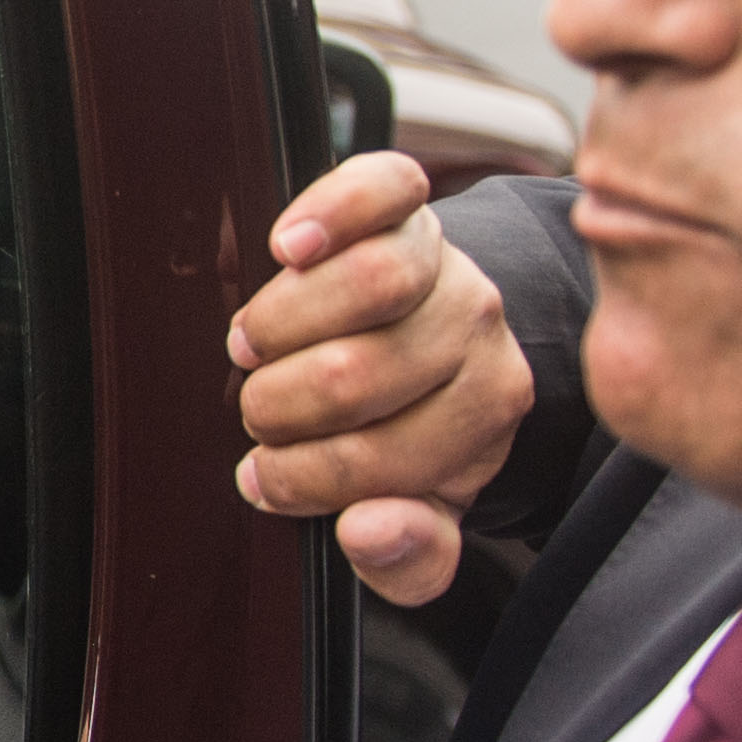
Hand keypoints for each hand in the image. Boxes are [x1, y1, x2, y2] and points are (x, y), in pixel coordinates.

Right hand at [229, 150, 536, 605]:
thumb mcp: (422, 508)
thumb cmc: (416, 422)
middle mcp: (477, 328)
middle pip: (358, 371)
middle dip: (281, 408)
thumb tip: (368, 531)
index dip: (306, 477)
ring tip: (254, 349)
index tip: (268, 479)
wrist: (439, 331)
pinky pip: (381, 187)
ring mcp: (443, 257)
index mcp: (487, 410)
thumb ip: (410, 554)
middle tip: (261, 413)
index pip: (385, 457)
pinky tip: (291, 247)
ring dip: (280, 327)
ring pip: (369, 282)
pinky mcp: (407, 200)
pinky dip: (329, 211)